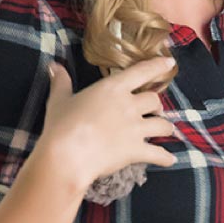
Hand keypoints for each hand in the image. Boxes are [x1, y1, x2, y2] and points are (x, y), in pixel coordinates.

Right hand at [38, 57, 177, 190]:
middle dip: (156, 104)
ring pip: (162, 124)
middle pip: (154, 100)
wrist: (68, 156)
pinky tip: (170, 160)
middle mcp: (129, 105)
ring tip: (166, 129)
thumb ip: (61, 81)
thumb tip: (53, 65)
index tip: (170, 63)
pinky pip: (158, 153)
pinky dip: (165, 157)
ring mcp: (135, 128)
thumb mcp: (59, 99)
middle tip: (154, 109)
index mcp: (113, 88)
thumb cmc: (62, 124)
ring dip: (165, 126)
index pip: (142, 72)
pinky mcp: (136, 150)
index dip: (158, 66)